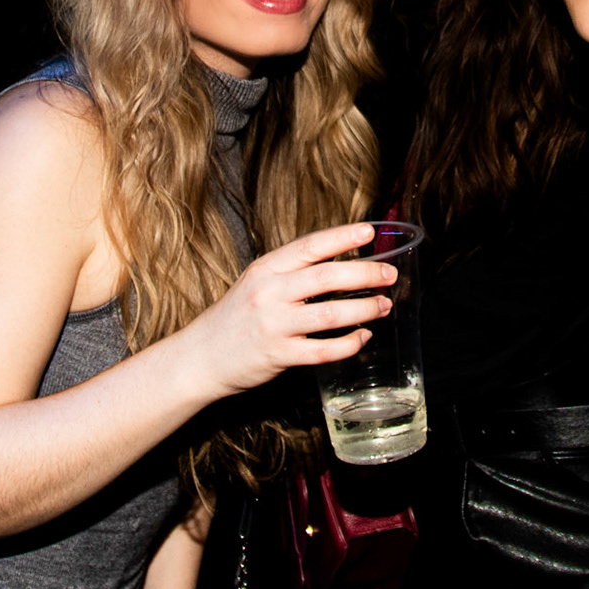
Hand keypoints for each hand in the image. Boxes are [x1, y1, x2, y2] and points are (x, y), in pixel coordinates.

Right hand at [183, 222, 398, 399]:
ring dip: (364, 309)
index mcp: (266, 269)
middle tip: (389, 275)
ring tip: (384, 306)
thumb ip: (292, 272)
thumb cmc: (236, 317)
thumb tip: (341, 261)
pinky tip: (363, 337)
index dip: (342, 237)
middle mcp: (269, 293)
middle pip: (326, 278)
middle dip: (364, 274)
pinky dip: (349, 344)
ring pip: (330, 315)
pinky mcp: (278, 356)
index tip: (370, 231)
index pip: (309, 246)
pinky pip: (323, 351)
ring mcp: (274, 325)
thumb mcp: (257, 283)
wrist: (199, 357)